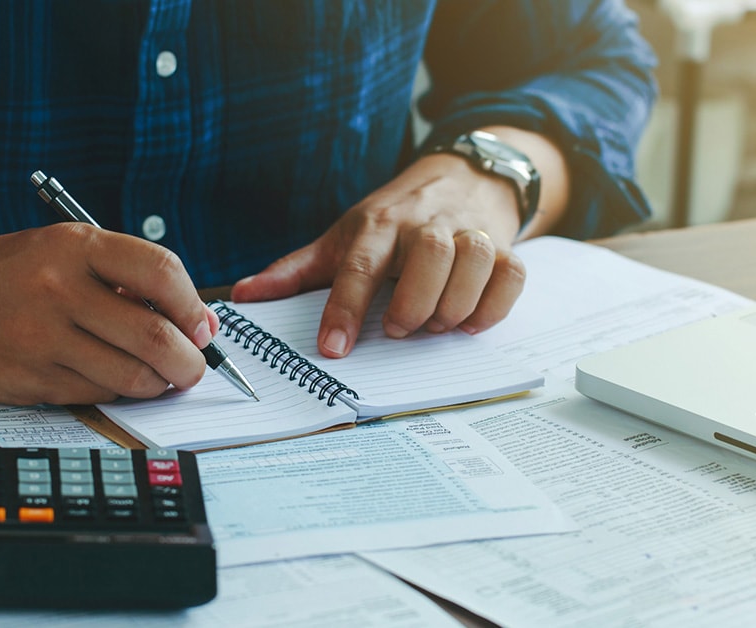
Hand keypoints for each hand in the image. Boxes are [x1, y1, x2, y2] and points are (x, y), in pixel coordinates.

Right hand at [0, 215, 216, 405]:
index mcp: (75, 246)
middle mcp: (58, 288)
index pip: (161, 273)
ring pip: (130, 376)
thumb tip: (199, 321)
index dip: (193, 306)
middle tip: (194, 367)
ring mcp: (40, 337)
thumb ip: (128, 277)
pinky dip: (118, 392)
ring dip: (158, 384)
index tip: (202, 326)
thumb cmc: (10, 273)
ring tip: (160, 377)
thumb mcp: (65, 250)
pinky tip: (115, 379)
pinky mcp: (29, 379)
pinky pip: (97, 395)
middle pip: (154, 336)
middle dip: (189, 361)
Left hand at [231, 150, 529, 358]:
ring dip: (455, 305)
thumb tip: (243, 295)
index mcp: (378, 226)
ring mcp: (469, 231)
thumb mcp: (342, 236)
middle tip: (398, 329)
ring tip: (434, 326)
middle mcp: (425, 225)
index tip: (334, 349)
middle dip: (415, 303)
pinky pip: (512, 274)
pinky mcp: (504, 244)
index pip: (358, 266)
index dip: (344, 309)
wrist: (462, 174)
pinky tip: (472, 321)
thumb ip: (296, 271)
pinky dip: (495, 304)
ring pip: (475, 260)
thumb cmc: (393, 217)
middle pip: (430, 256)